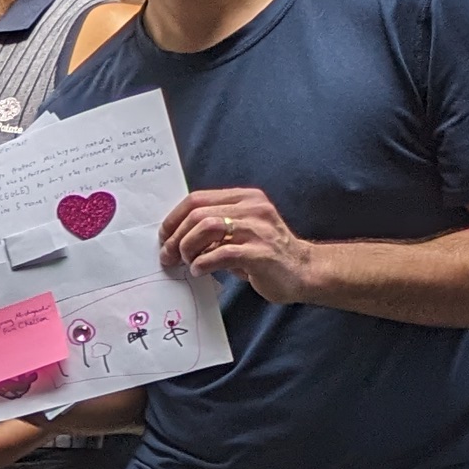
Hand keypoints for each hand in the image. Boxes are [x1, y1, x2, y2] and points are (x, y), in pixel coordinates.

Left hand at [162, 187, 319, 303]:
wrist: (304, 271)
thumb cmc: (265, 253)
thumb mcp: (240, 230)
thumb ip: (214, 226)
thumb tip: (174, 237)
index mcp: (245, 198)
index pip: (197, 199)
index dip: (173, 218)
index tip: (164, 237)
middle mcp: (252, 208)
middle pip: (197, 214)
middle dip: (176, 237)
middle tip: (169, 256)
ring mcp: (258, 229)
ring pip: (206, 228)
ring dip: (188, 248)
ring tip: (188, 262)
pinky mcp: (260, 253)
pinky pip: (220, 254)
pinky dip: (203, 264)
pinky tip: (200, 271)